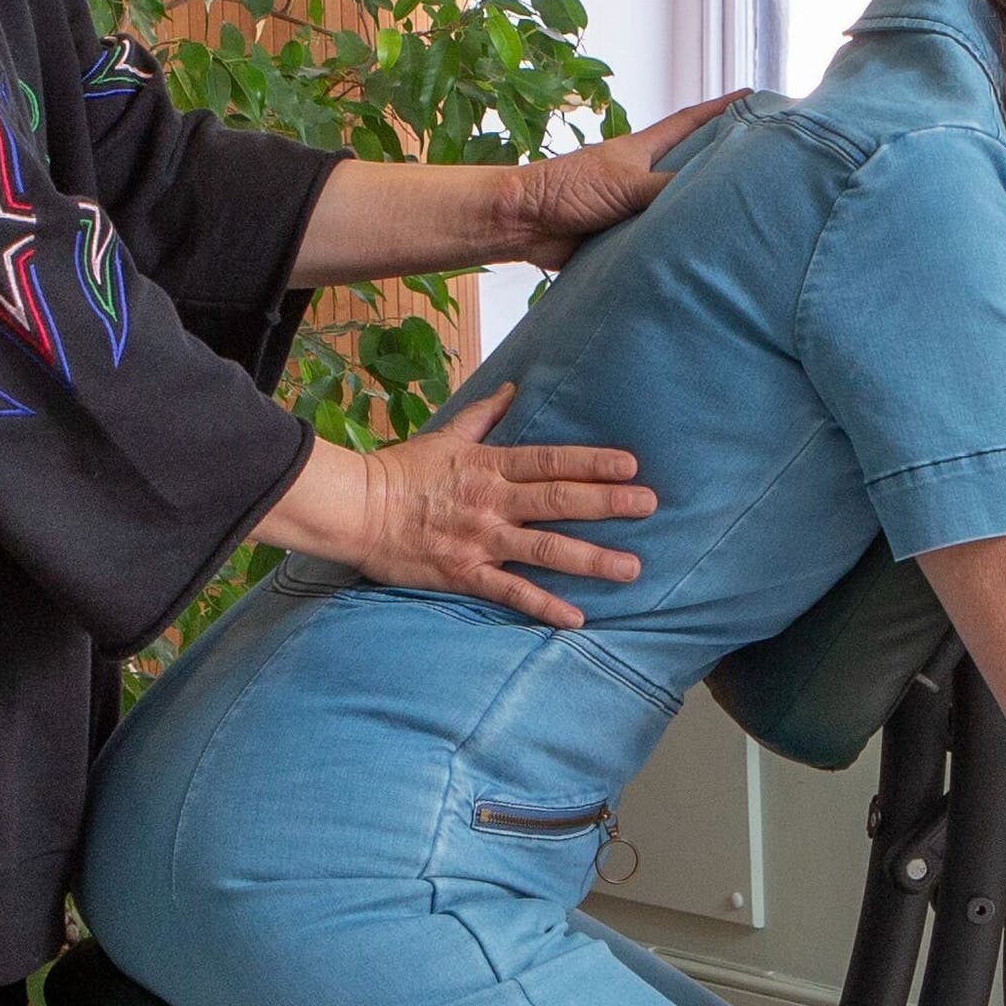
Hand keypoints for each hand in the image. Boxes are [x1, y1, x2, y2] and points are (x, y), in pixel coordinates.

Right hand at [284, 384, 657, 628]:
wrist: (356, 510)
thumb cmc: (399, 472)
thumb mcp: (444, 436)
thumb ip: (483, 416)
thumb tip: (512, 387)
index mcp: (489, 466)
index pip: (551, 461)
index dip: (592, 462)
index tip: (631, 465)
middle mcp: (492, 502)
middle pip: (559, 501)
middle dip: (608, 503)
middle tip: (650, 506)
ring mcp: (480, 540)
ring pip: (545, 549)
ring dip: (590, 559)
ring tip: (630, 568)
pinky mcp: (465, 573)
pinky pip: (510, 592)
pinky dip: (543, 605)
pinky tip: (576, 618)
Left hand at [503, 96, 738, 268]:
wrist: (525, 223)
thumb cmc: (567, 189)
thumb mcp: (626, 183)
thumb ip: (667, 187)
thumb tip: (709, 196)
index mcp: (643, 150)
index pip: (690, 122)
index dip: (721, 110)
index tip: (751, 98)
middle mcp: (642, 174)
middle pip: (690, 164)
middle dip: (721, 160)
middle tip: (760, 162)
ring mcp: (633, 205)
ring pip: (677, 204)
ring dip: (700, 208)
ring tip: (742, 211)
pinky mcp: (623, 235)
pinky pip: (658, 237)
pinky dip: (676, 241)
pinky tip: (700, 248)